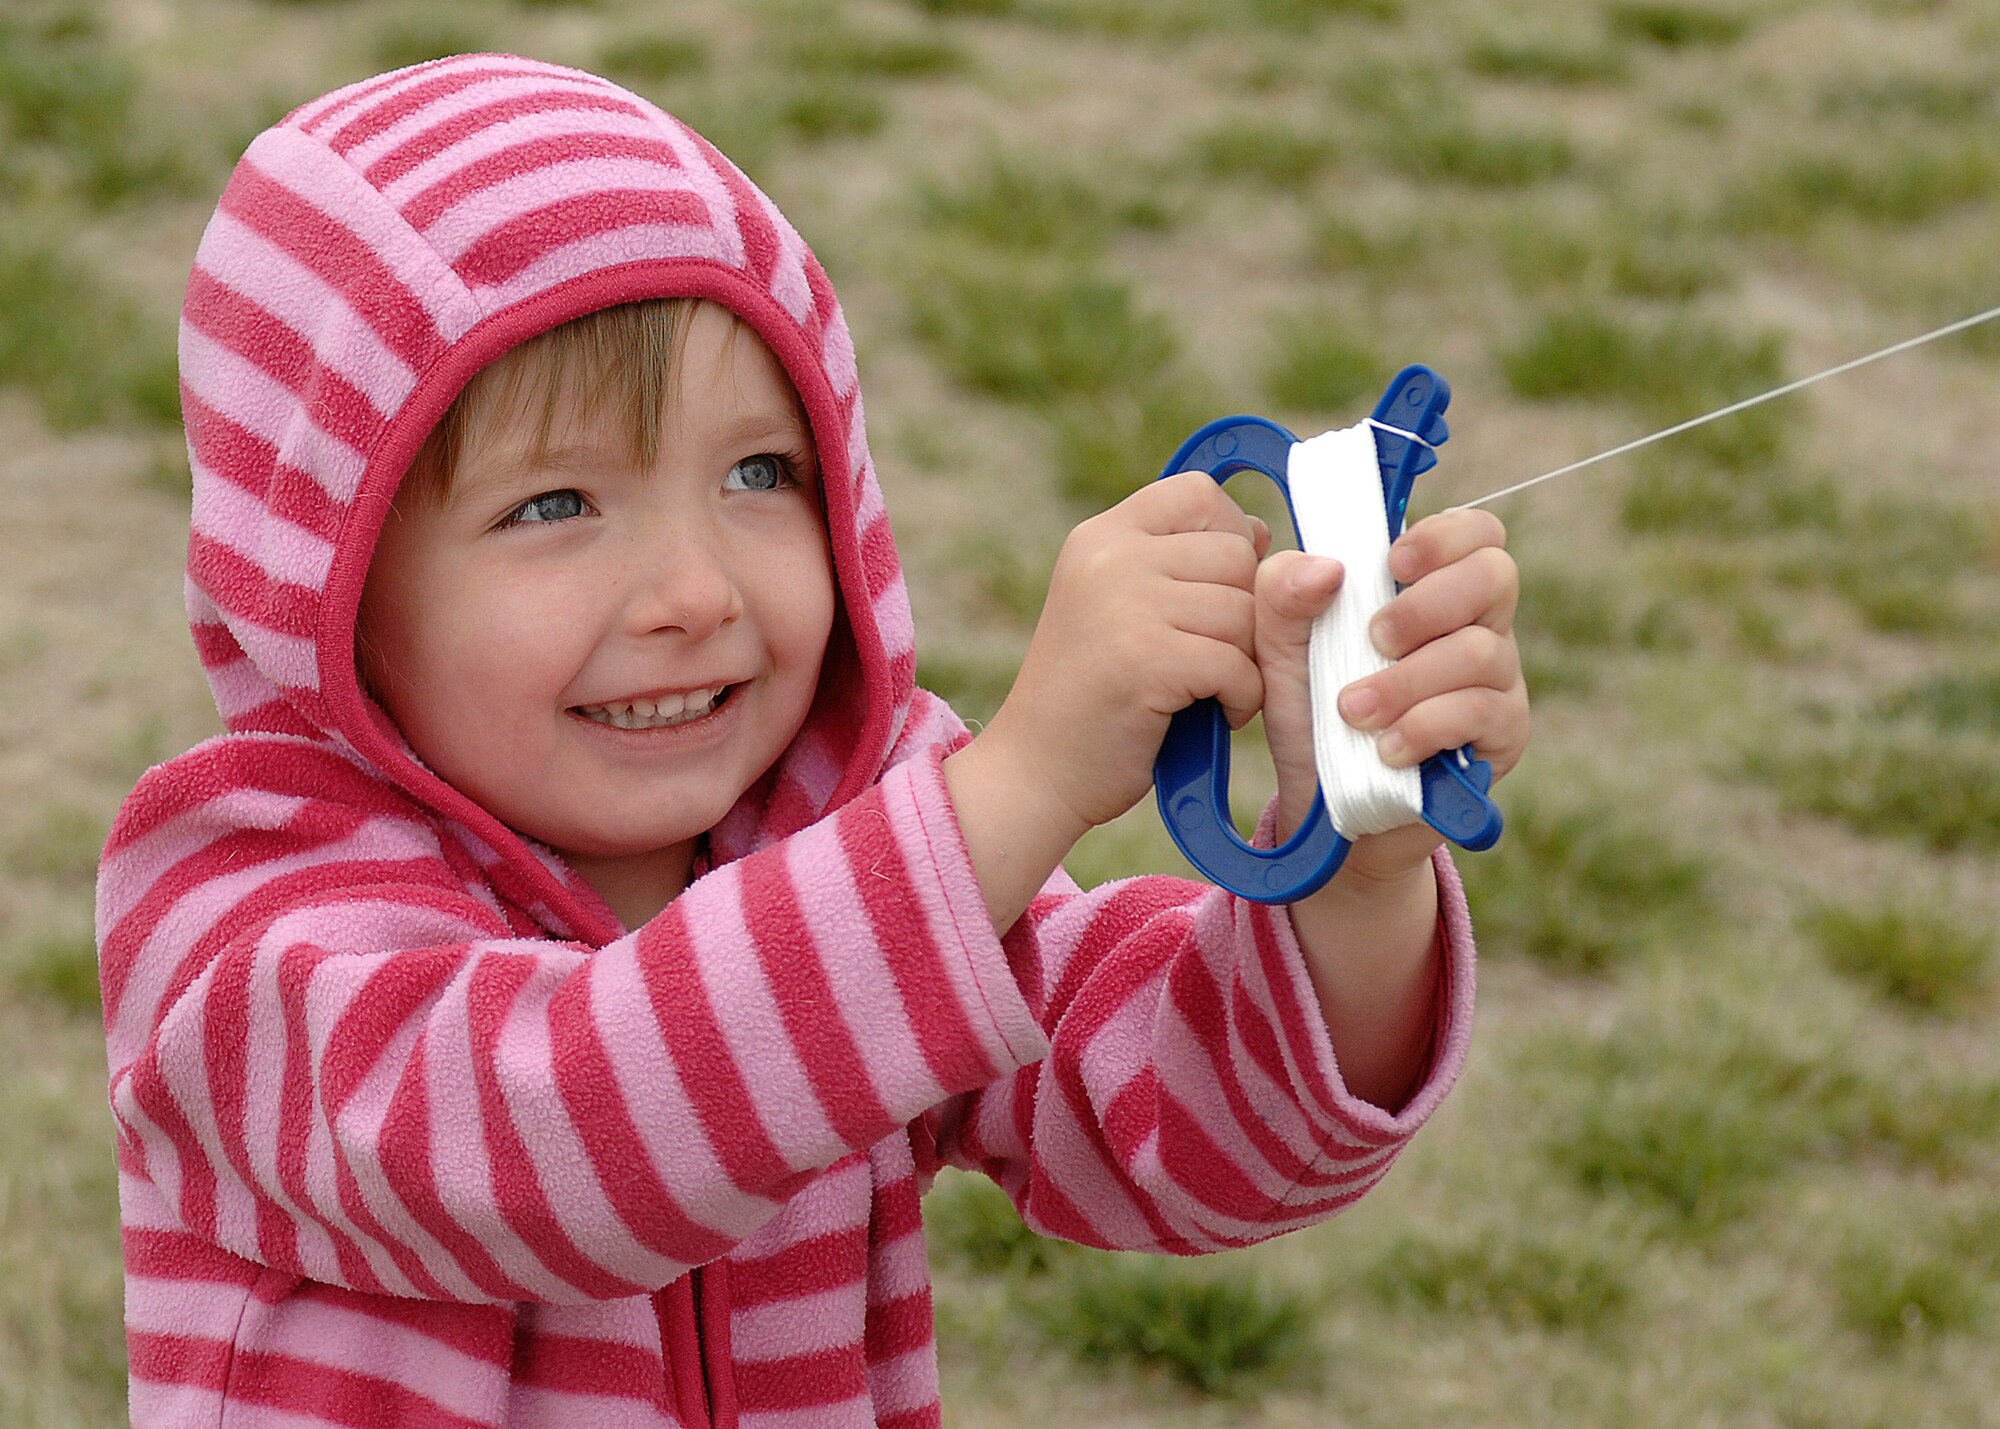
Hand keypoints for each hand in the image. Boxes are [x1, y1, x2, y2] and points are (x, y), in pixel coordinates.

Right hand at [980, 471, 1270, 835]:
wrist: (1036, 772)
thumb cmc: (1095, 696)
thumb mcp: (1123, 604)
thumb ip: (1181, 564)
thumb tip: (1265, 533)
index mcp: (1101, 536)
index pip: (1199, 495)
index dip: (1229, 539)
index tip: (1212, 594)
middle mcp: (1108, 557)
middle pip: (1235, 556)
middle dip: (1242, 614)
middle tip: (1208, 658)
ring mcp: (1123, 604)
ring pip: (1244, 613)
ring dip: (1245, 661)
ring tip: (1205, 690)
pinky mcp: (1145, 659)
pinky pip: (1239, 665)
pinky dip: (1241, 699)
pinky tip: (1210, 714)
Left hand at [1257, 507, 1528, 882]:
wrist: (1321, 804)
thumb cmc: (1309, 712)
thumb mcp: (1276, 649)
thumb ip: (1282, 593)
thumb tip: (1328, 568)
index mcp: (1428, 587)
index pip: (1474, 532)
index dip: (1443, 536)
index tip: (1391, 564)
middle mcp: (1475, 624)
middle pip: (1494, 575)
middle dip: (1425, 606)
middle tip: (1372, 640)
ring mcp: (1496, 678)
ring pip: (1481, 651)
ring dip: (1407, 680)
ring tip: (1353, 712)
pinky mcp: (1504, 734)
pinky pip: (1482, 711)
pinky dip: (1426, 726)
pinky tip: (1388, 750)